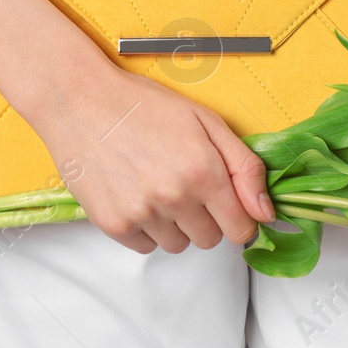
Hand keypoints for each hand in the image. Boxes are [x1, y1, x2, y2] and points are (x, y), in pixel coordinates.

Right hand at [28, 58, 275, 254]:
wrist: (81, 101)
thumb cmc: (144, 105)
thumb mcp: (206, 122)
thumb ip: (245, 168)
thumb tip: (266, 213)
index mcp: (204, 172)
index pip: (241, 229)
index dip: (240, 218)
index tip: (229, 206)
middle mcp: (175, 197)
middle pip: (210, 240)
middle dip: (207, 218)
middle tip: (188, 186)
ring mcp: (142, 214)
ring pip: (178, 246)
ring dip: (176, 225)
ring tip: (158, 186)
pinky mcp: (113, 224)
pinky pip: (145, 247)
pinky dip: (146, 229)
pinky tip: (137, 194)